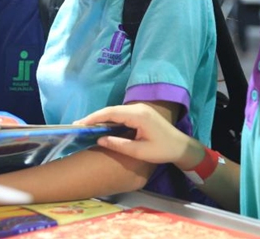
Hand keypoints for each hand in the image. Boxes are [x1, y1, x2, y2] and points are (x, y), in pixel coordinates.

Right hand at [75, 103, 195, 165]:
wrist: (181, 147)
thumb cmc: (163, 150)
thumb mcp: (140, 152)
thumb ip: (119, 144)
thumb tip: (99, 140)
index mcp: (139, 115)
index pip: (111, 113)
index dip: (94, 117)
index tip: (80, 124)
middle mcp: (138, 108)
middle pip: (111, 110)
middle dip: (94, 117)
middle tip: (78, 125)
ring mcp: (140, 109)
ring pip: (115, 111)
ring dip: (101, 117)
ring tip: (85, 126)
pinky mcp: (140, 113)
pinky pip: (121, 113)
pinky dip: (109, 119)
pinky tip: (101, 125)